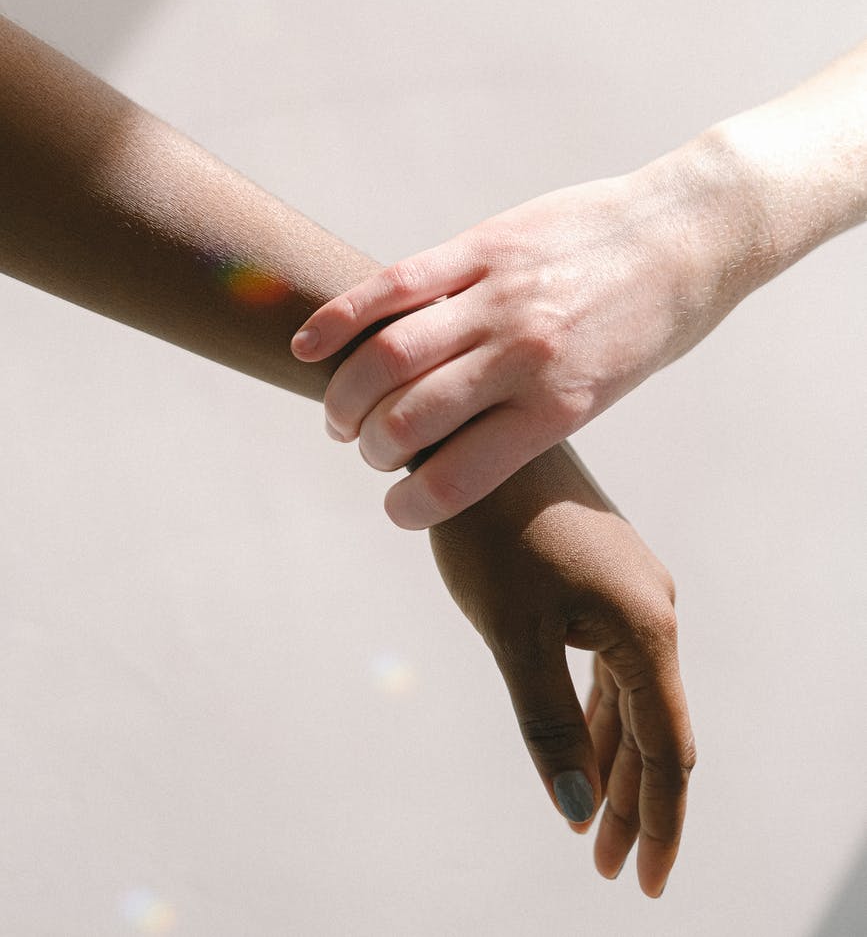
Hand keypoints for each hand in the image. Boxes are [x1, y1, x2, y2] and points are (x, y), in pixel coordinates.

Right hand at [292, 158, 735, 526]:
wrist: (690, 233)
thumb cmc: (653, 324)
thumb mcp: (606, 390)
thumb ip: (532, 414)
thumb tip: (459, 445)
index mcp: (559, 405)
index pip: (454, 478)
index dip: (408, 507)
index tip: (397, 510)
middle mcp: (523, 354)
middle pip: (406, 418)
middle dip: (371, 449)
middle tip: (369, 451)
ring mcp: (499, 295)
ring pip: (387, 354)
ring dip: (345, 395)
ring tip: (341, 412)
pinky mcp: (482, 246)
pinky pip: (396, 284)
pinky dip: (341, 318)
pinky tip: (310, 346)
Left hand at [429, 441, 695, 897]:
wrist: (471, 439)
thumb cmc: (489, 533)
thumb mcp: (514, 635)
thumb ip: (549, 724)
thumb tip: (575, 810)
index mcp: (645, 626)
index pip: (666, 749)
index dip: (658, 823)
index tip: (643, 883)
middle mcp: (653, 608)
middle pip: (654, 729)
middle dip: (634, 804)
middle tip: (610, 870)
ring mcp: (631, 591)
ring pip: (631, 699)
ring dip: (613, 764)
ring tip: (593, 827)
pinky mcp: (603, 579)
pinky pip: (611, 666)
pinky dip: (598, 716)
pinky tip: (582, 748)